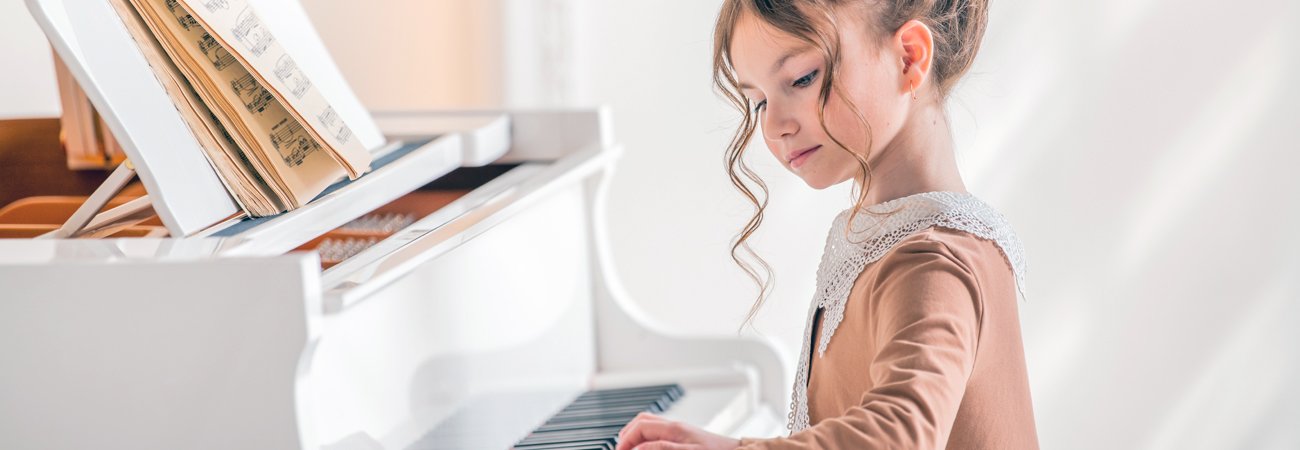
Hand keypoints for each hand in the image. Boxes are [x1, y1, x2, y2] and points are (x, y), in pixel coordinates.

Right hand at [615, 412, 740, 449]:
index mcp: (673, 428)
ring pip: (648, 423)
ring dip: (635, 433)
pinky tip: (645, 446)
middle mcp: (674, 425)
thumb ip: (662, 449)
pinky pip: (657, 429)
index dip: (625, 441)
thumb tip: (639, 448)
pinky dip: (645, 435)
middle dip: (626, 435)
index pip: (639, 428)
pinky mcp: (683, 435)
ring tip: (628, 448)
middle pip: (641, 421)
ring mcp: (678, 428)